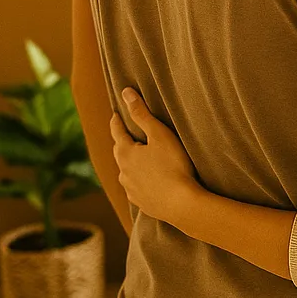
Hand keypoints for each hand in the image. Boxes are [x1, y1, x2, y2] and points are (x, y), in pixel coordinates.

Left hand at [110, 89, 200, 227]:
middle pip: (119, 152)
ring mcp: (131, 189)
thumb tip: (125, 93)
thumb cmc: (173, 165)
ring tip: (138, 158)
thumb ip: (142, 114)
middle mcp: (123, 172)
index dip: (117, 121)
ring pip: (126, 171)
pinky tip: (146, 181)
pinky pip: (135, 187)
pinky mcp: (141, 202)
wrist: (181, 204)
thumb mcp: (160, 135)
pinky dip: (138, 180)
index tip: (115, 114)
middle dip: (122, 142)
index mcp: (126, 153)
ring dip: (130, 163)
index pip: (117, 132)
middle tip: (125, 133)